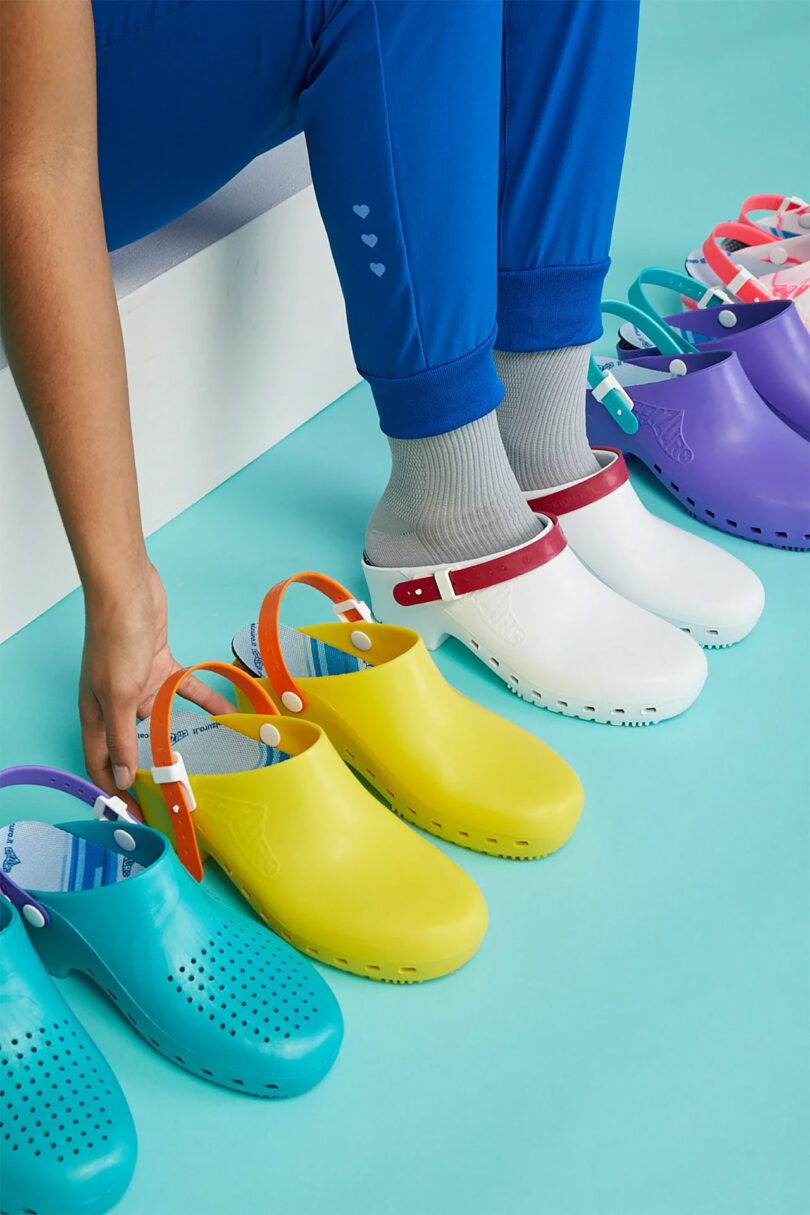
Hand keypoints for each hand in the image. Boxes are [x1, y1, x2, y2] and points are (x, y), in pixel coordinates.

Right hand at [79, 561, 233, 804]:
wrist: (128, 590)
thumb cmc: (114, 638)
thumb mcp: (118, 694)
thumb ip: (122, 737)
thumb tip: (123, 777)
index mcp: (97, 715)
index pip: (103, 764)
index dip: (117, 792)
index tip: (139, 817)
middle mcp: (116, 704)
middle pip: (133, 747)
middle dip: (152, 771)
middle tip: (177, 794)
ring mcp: (140, 685)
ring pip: (163, 721)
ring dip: (182, 739)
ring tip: (207, 761)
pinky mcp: (161, 666)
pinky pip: (187, 692)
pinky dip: (208, 703)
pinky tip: (230, 715)